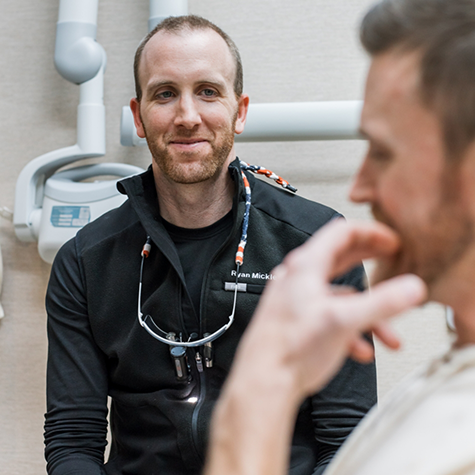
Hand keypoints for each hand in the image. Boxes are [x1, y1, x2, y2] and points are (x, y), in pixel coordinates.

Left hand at [232, 218, 426, 398]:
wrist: (265, 381)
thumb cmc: (291, 349)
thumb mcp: (345, 321)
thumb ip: (382, 303)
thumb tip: (410, 288)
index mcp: (306, 266)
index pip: (342, 232)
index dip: (371, 232)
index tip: (391, 241)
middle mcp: (297, 278)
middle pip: (340, 257)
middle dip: (369, 259)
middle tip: (389, 259)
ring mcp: (295, 299)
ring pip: (339, 295)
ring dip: (366, 311)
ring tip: (387, 333)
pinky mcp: (295, 320)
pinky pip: (329, 316)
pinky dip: (349, 328)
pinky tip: (361, 349)